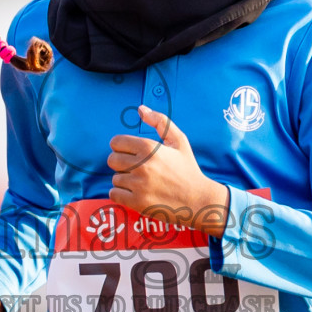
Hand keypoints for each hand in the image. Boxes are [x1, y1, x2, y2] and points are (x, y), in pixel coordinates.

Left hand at [108, 104, 229, 235]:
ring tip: (142, 183)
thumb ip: (160, 121)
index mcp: (149, 147)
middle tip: (136, 169)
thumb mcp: (179, 141)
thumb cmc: (188, 169)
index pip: (116, 142)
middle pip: (112, 160)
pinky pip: (114, 194)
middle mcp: (142, 165)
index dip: (122, 147)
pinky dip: (122, 195)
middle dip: (122, 163)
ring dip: (125, 181)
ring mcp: (139, 185)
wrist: (198, 200)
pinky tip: (136, 193)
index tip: (131, 153)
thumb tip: (140, 109)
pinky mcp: (137, 202)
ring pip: (115, 178)